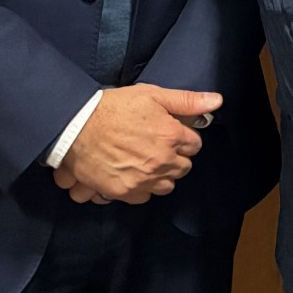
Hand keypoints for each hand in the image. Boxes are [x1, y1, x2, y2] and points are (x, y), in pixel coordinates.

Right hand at [53, 84, 220, 204]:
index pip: (195, 145)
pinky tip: (134, 174)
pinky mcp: (124, 192)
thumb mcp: (152, 95)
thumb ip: (186, 100)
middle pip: (183, 168)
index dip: (184, 138)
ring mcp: (143, 179)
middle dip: (175, 158)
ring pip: (166, 186)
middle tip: (159, 147)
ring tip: (147, 162)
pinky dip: (142, 188)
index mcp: (171, 136)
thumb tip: (216, 101)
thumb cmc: (113, 108)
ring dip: (161, 175)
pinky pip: (144, 197)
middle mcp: (161, 161)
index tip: (173, 134)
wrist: (76, 127)